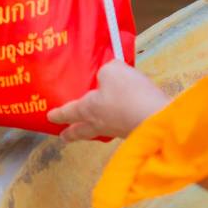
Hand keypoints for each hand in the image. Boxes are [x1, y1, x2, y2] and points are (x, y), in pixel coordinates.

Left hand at [47, 60, 168, 142]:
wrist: (158, 118)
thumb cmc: (128, 94)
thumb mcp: (113, 71)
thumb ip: (107, 71)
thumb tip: (108, 76)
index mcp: (88, 109)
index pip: (68, 112)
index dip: (58, 114)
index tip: (49, 117)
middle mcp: (100, 123)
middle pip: (82, 131)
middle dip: (71, 133)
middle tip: (64, 136)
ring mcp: (118, 131)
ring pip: (101, 131)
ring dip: (94, 130)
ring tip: (92, 127)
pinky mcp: (136, 132)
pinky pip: (120, 127)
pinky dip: (117, 124)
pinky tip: (122, 119)